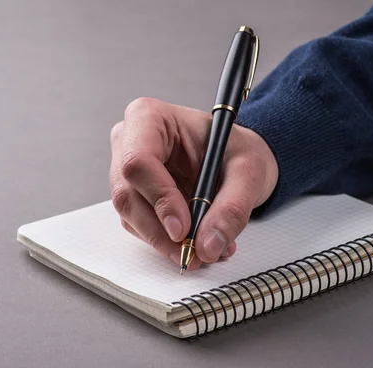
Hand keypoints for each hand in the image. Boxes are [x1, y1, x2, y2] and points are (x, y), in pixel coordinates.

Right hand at [109, 98, 277, 269]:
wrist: (235, 159)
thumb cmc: (235, 150)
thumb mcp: (248, 171)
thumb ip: (231, 208)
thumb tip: (208, 245)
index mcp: (148, 118)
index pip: (138, 162)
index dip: (159, 199)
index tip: (184, 230)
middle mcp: (127, 142)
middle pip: (127, 195)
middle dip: (161, 231)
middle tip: (194, 253)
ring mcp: (124, 171)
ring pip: (130, 216)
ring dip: (166, 241)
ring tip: (206, 248)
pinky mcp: (131, 196)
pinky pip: (139, 226)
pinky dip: (167, 241)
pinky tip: (197, 240)